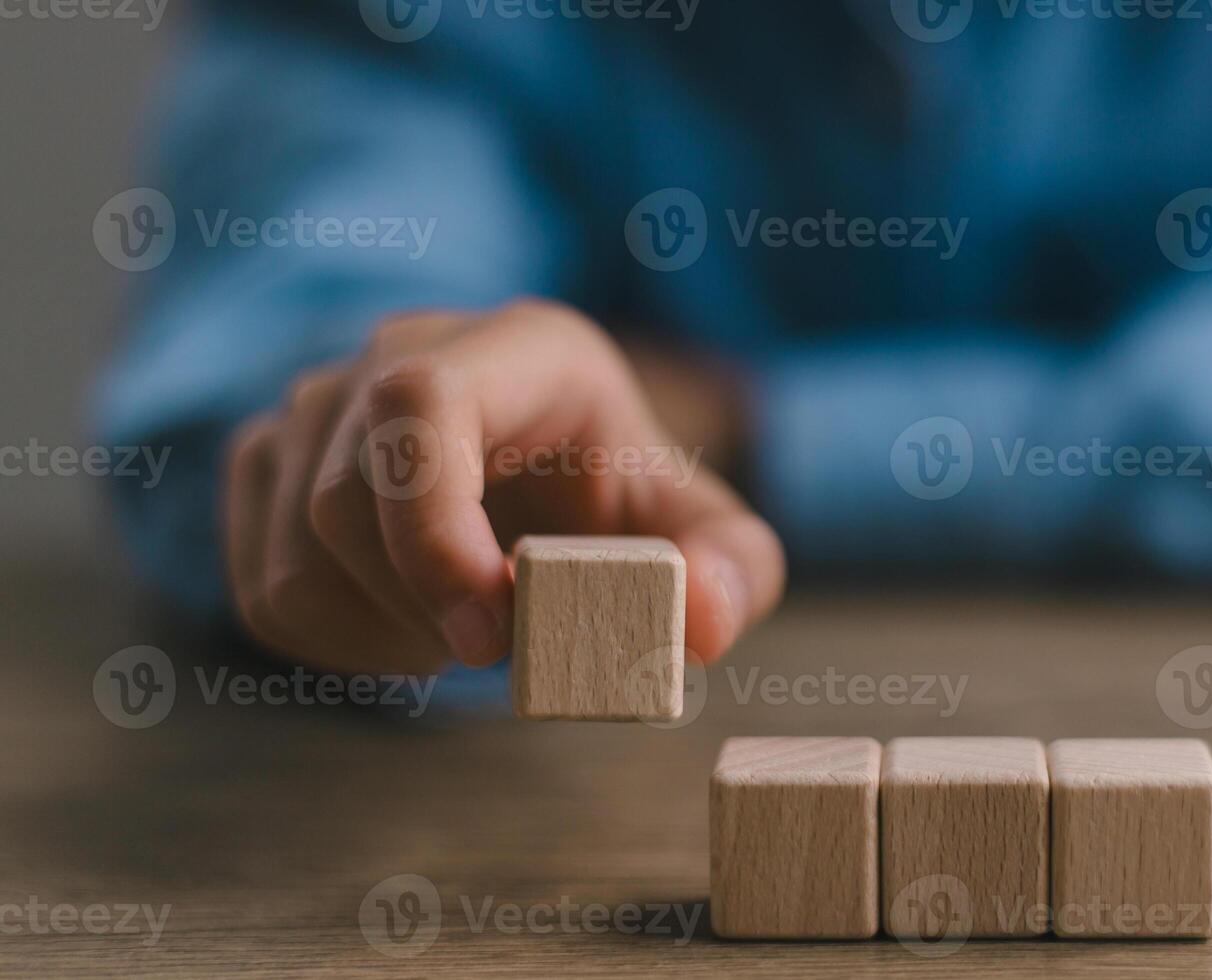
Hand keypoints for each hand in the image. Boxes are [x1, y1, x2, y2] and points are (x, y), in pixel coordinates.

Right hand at [221, 299, 784, 674]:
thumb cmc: (622, 498)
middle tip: (507, 649)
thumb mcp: (704, 528)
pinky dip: (341, 645)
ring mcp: (312, 407)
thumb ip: (732, 568)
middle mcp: (392, 355)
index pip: (418, 404)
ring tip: (467, 630)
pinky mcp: (264, 469)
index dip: (433, 526)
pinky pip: (264, 592)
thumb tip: (700, 621)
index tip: (489, 628)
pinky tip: (411, 628)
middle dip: (426, 609)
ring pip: (295, 559)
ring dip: (387, 636)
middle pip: (346, 504)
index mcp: (514, 348)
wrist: (546, 475)